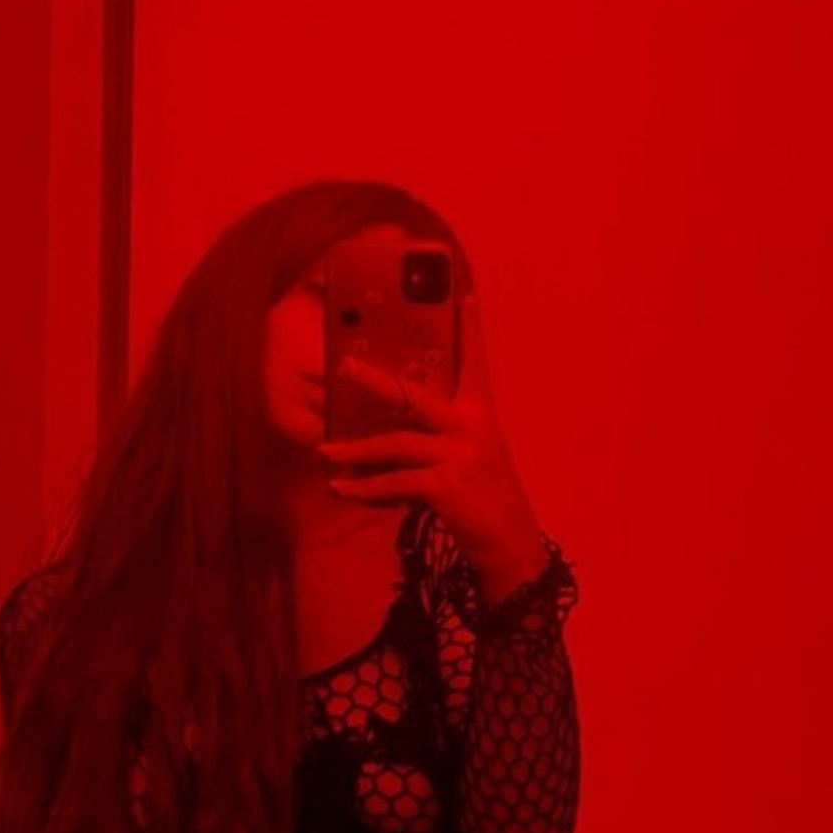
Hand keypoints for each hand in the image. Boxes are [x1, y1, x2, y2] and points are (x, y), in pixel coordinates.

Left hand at [320, 292, 549, 595]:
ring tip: (324, 452)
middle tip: (344, 366)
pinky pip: (396, 482)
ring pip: (396, 443)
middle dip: (376, 381)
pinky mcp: (447, 485)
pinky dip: (366, 489)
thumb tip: (378, 428)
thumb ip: (434, 436)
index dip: (470, 329)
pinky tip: (342, 490)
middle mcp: (471, 426)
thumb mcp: (468, 454)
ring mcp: (460, 455)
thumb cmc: (482, 493)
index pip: (474, 362)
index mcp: (479, 412)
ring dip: (355, 450)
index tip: (466, 294)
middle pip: (415, 396)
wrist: (508, 538)